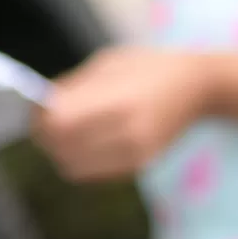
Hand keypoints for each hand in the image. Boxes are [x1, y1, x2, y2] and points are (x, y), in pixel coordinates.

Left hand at [32, 47, 214, 181]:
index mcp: (117, 100)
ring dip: (62, 153)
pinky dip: (82, 163)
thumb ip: (73, 87)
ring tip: (68, 135)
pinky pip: (94, 175)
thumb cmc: (149, 67)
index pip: (58, 124)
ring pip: (73, 168)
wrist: (197, 87)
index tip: (39, 109)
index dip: (39, 119)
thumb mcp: (107, 63)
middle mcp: (127, 131)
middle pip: (62, 149)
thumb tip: (40, 107)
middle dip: (46, 138)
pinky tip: (88, 145)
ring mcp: (136, 152)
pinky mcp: (142, 164)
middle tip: (48, 124)